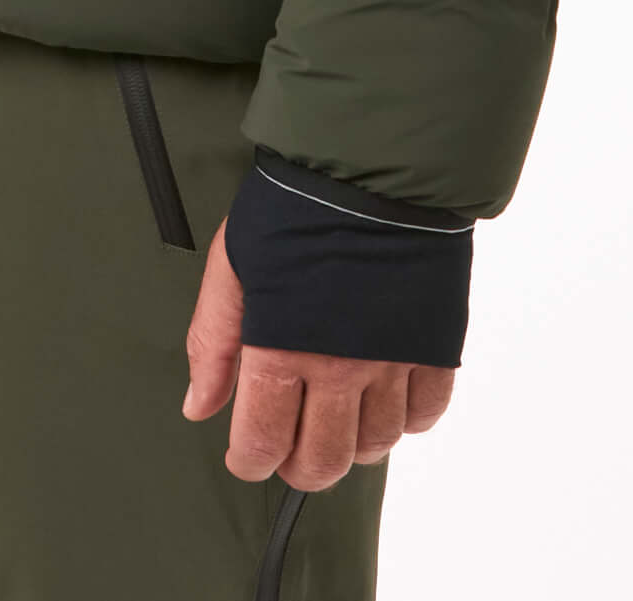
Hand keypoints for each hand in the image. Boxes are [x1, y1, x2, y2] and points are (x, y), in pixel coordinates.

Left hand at [182, 219, 455, 486]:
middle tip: (289, 449)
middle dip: (298, 468)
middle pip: (322, 461)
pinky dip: (402, 420)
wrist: (370, 164)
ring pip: (374, 447)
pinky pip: (423, 415)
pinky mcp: (433, 344)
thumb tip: (199, 407)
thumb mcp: (232, 264)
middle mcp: (338, 365)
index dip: (250, 461)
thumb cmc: (293, 206)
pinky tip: (382, 397)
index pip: (263, 442)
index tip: (246, 455)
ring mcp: (390, 358)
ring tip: (335, 420)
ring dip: (351, 446)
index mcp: (281, 345)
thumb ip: (212, 341)